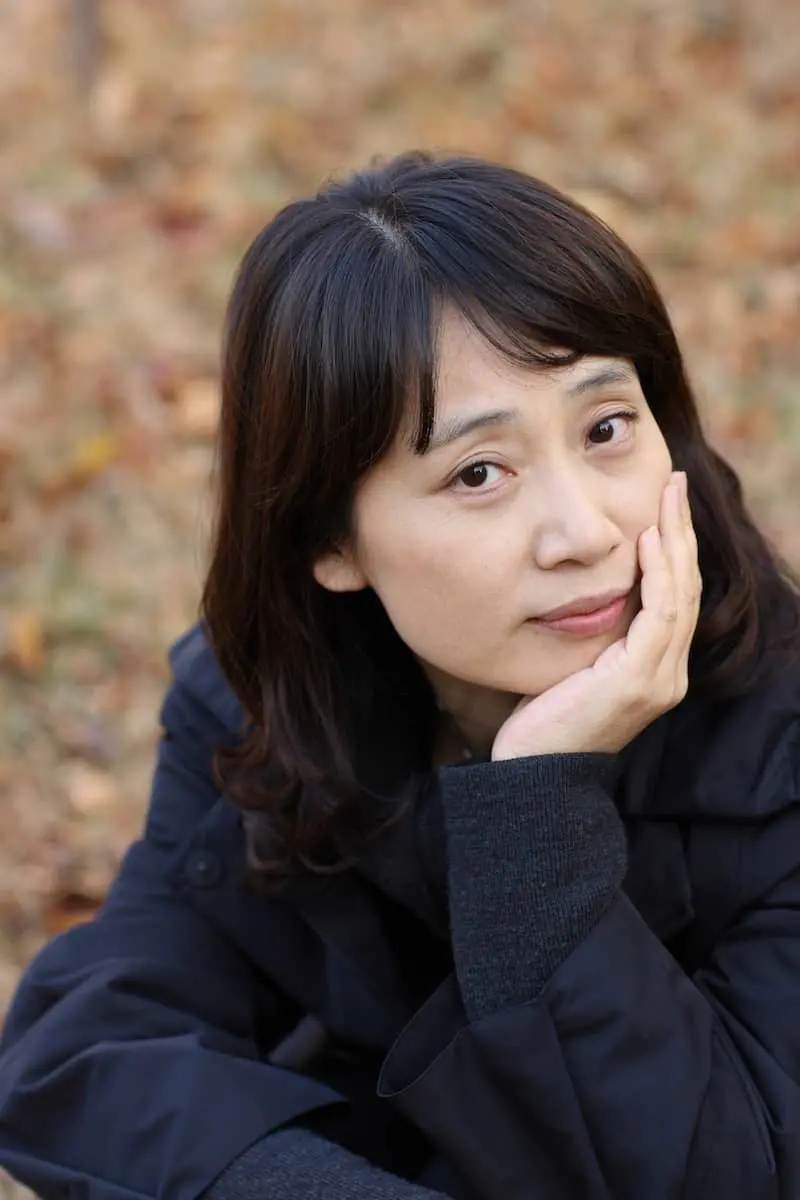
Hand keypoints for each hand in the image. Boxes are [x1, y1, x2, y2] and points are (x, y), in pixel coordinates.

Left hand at [492, 471, 701, 760]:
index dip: (673, 549)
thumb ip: (588, 635)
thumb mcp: (570, 668)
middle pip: (685, 588)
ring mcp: (658, 679)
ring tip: (668, 497)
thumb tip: (577, 590)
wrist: (533, 778)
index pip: (673, 597)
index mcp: (654, 670)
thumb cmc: (542, 724)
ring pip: (678, 595)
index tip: (664, 505)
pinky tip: (648, 542)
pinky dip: (656, 575)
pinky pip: (657, 616)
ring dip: (675, 541)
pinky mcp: (638, 681)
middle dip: (681, 532)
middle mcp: (666, 674)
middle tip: (675, 484)